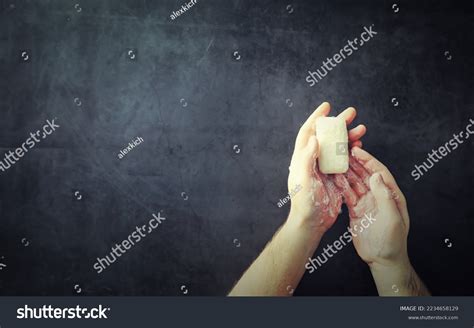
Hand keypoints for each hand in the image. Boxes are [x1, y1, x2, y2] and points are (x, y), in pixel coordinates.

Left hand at [287, 102, 365, 233]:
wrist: (312, 222)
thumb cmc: (304, 203)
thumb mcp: (303, 180)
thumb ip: (306, 158)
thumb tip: (314, 138)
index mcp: (302, 158)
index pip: (308, 132)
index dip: (316, 118)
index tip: (327, 106)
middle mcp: (313, 160)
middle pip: (326, 136)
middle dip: (339, 124)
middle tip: (352, 113)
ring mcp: (325, 168)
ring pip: (338, 147)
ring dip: (349, 137)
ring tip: (362, 129)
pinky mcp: (335, 177)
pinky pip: (345, 160)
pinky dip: (353, 152)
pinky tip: (361, 147)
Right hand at [334, 147, 429, 295]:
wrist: (382, 259)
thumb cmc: (392, 241)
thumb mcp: (391, 217)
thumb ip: (384, 195)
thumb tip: (375, 175)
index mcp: (391, 195)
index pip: (379, 172)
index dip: (369, 160)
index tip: (358, 150)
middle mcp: (378, 196)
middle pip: (366, 174)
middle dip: (355, 163)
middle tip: (343, 152)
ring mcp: (366, 203)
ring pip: (355, 183)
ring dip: (346, 173)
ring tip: (336, 162)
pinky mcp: (356, 210)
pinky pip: (347, 195)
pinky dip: (341, 186)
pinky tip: (334, 179)